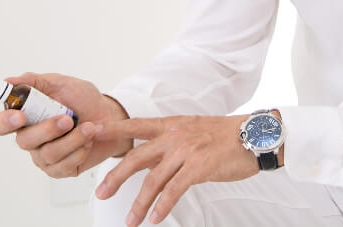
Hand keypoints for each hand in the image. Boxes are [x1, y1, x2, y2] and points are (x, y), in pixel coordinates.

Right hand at [0, 72, 130, 177]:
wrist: (111, 116)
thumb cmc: (83, 99)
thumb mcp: (61, 84)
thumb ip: (35, 82)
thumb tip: (8, 81)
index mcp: (25, 116)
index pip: (1, 124)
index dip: (5, 122)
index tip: (20, 116)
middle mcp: (30, 138)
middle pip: (24, 141)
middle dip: (48, 130)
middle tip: (68, 119)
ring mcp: (43, 156)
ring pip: (48, 154)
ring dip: (72, 139)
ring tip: (89, 127)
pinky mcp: (60, 169)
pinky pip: (63, 166)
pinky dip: (79, 150)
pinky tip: (88, 140)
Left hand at [93, 115, 255, 225]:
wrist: (253, 135)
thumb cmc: (223, 136)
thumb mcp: (191, 131)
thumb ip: (168, 143)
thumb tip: (148, 157)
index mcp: (170, 125)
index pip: (135, 126)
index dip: (111, 129)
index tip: (89, 131)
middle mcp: (174, 135)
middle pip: (136, 157)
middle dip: (115, 177)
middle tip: (100, 194)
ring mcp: (186, 150)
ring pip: (153, 179)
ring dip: (139, 203)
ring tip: (130, 221)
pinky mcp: (199, 166)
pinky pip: (175, 190)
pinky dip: (162, 206)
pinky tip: (155, 218)